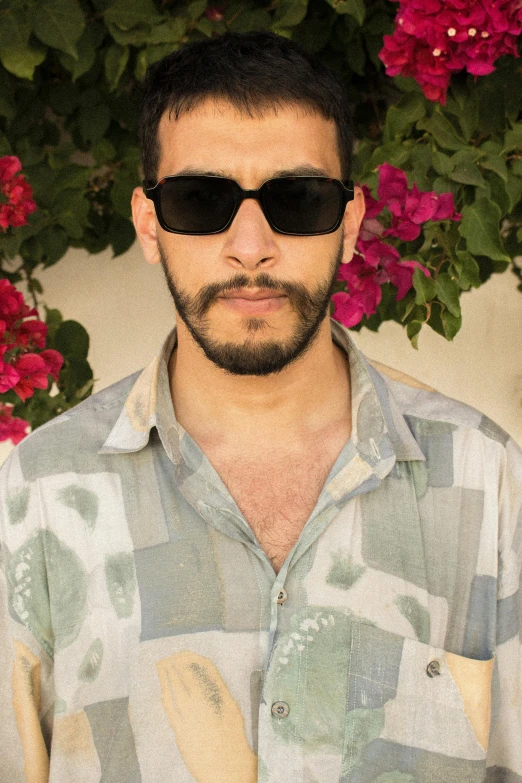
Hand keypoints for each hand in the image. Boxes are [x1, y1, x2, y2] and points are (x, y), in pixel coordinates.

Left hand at [156, 650, 257, 782]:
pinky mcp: (182, 732)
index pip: (205, 671)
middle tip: (169, 656)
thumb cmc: (234, 740)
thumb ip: (221, 693)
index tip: (184, 654)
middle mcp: (206, 704)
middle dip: (176, 665)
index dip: (192, 660)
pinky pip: (171, 711)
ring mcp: (193, 718)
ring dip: (168, 677)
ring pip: (176, 691)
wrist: (229, 768)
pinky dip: (166, 698)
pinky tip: (162, 692)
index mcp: (221, 697)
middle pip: (187, 677)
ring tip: (162, 667)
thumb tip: (211, 680)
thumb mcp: (232, 711)